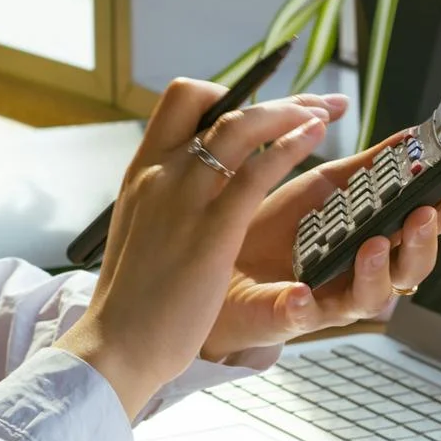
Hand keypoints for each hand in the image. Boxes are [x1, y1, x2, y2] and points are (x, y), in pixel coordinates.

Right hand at [56, 81, 340, 417]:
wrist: (116, 344)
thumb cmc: (132, 298)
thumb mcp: (140, 230)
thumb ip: (163, 199)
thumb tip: (189, 185)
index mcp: (141, 171)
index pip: (180, 102)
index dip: (226, 96)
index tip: (260, 109)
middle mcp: (159, 173)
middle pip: (214, 104)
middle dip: (272, 96)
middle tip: (312, 102)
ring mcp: (183, 198)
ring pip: (241, 127)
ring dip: (290, 112)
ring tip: (324, 114)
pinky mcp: (211, 231)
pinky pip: (257, 171)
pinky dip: (291, 147)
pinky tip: (316, 140)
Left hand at [200, 131, 440, 360]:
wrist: (223, 263)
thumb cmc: (283, 228)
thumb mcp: (329, 188)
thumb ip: (372, 167)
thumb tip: (415, 136)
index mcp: (382, 236)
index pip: (434, 220)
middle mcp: (367, 272)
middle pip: (415, 264)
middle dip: (424, 240)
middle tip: (423, 213)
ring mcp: (333, 297)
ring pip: (372, 296)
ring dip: (377, 271)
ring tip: (373, 245)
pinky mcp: (291, 315)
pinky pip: (302, 316)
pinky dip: (304, 306)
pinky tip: (301, 293)